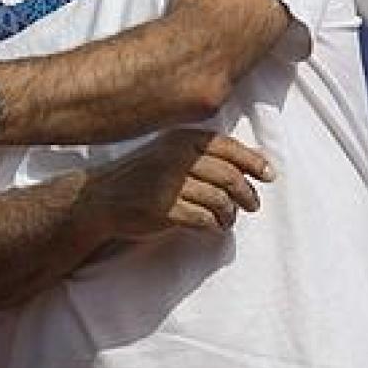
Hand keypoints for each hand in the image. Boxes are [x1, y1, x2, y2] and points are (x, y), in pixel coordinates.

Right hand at [76, 128, 273, 241]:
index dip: (253, 162)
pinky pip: (204, 220)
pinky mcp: (163, 210)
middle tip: (251, 205)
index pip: (227, 147)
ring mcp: (167, 184)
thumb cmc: (141, 176)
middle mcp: (174, 158)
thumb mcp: (169, 153)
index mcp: (178, 139)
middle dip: (247, 194)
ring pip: (220, 200)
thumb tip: (258, 158)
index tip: (268, 176)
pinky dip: (214, 227)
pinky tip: (211, 227)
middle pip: (229, 176)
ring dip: (230, 214)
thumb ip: (207, 153)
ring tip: (226, 220)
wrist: (99, 199)